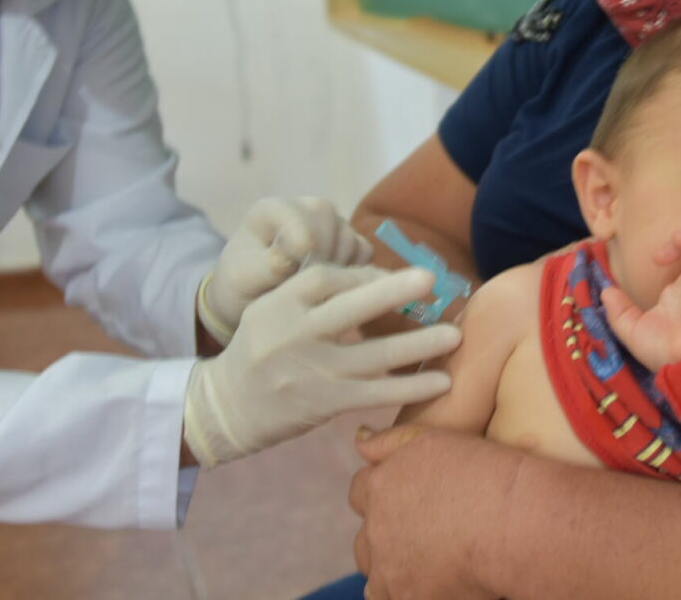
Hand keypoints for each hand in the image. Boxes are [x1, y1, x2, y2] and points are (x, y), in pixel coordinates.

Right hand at [183, 266, 457, 466]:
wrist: (227, 406)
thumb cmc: (262, 347)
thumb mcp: (273, 308)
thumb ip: (315, 291)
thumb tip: (379, 277)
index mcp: (282, 303)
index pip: (329, 279)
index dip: (367, 274)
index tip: (398, 278)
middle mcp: (295, 334)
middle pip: (350, 310)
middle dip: (392, 292)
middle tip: (432, 279)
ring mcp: (312, 372)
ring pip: (373, 356)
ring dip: (418, 346)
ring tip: (454, 336)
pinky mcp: (325, 404)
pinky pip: (376, 394)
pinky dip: (411, 388)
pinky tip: (441, 382)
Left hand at [200, 196, 372, 343]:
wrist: (252, 301)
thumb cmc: (241, 286)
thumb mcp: (242, 280)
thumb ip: (265, 267)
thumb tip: (288, 259)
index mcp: (270, 210)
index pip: (298, 217)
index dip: (303, 247)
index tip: (294, 273)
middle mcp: (303, 208)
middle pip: (328, 221)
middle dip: (321, 258)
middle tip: (306, 285)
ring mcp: (328, 223)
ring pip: (349, 237)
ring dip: (337, 268)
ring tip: (313, 289)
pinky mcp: (347, 241)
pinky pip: (364, 252)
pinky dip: (354, 271)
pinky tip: (331, 286)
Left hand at [350, 425, 514, 599]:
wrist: (513, 523)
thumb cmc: (483, 476)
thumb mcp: (434, 440)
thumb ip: (390, 441)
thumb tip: (359, 440)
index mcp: (380, 486)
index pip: (360, 490)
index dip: (382, 492)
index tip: (406, 497)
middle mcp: (376, 528)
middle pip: (366, 535)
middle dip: (384, 532)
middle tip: (421, 531)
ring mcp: (389, 568)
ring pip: (375, 571)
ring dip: (391, 565)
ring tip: (424, 561)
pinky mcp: (407, 598)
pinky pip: (389, 597)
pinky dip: (404, 591)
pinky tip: (428, 584)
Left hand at [600, 230, 680, 370]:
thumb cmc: (666, 353)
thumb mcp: (633, 332)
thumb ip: (618, 311)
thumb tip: (605, 291)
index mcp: (676, 299)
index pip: (670, 274)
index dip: (656, 264)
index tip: (635, 265)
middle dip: (669, 249)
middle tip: (651, 257)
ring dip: (679, 242)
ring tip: (659, 257)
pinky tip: (671, 248)